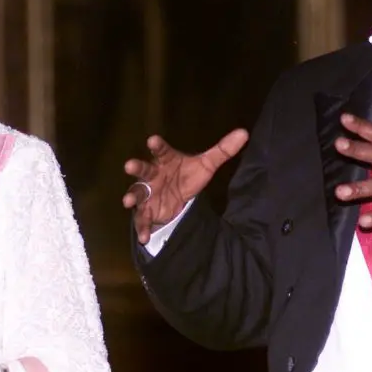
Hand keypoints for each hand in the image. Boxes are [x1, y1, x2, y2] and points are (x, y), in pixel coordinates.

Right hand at [122, 129, 248, 243]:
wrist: (178, 197)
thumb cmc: (187, 175)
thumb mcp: (206, 165)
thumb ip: (222, 150)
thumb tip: (244, 133)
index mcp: (166, 160)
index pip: (162, 151)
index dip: (157, 146)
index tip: (152, 140)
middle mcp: (153, 175)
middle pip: (143, 170)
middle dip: (137, 168)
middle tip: (129, 165)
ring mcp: (147, 193)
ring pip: (137, 193)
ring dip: (132, 196)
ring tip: (127, 201)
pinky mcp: (147, 210)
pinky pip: (142, 219)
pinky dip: (142, 228)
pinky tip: (144, 238)